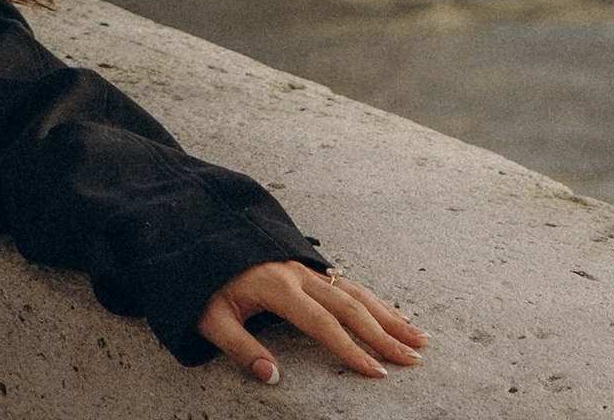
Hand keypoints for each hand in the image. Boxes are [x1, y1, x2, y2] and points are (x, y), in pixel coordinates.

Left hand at [198, 262, 427, 385]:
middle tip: (415, 358)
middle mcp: (295, 272)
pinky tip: (393, 313)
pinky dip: (374, 298)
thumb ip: (238, 347)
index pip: (322, 323)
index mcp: (275, 285)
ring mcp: (302, 266)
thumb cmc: (201, 282)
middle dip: (384, 333)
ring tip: (420, 336)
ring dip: (389, 313)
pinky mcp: (304, 265)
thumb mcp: (208, 316)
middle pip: (349, 304)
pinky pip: (346, 282)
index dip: (351, 349)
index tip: (378, 372)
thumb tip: (272, 377)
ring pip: (354, 290)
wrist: (193, 235)